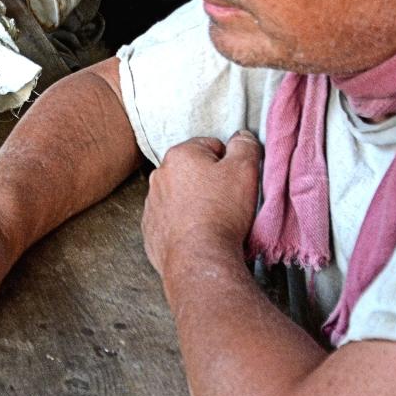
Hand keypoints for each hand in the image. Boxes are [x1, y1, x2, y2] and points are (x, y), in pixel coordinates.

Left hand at [142, 132, 261, 278]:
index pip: (211, 146)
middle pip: (194, 171)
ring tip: (214, 220)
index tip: (236, 181)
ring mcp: (152, 203)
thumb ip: (245, 146)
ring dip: (196, 203)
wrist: (199, 258)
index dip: (229, 163)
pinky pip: (171, 219)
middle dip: (211, 182)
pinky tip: (199, 233)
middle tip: (228, 201)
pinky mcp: (150, 228)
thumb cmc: (222, 213)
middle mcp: (159, 175)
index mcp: (180, 155)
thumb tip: (241, 137)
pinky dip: (184, 223)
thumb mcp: (244, 170)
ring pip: (181, 195)